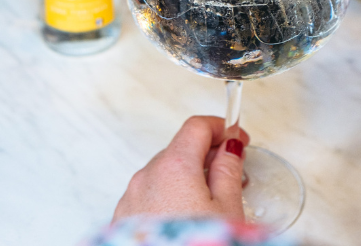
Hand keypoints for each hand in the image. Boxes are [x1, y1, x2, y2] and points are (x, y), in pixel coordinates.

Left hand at [112, 115, 247, 223]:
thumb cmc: (196, 244)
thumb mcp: (226, 205)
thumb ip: (228, 169)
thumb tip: (229, 149)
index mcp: (174, 165)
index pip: (197, 126)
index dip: (222, 127)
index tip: (239, 139)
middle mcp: (146, 176)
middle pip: (180, 148)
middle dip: (207, 155)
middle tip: (232, 174)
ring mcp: (130, 198)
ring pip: (163, 172)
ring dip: (187, 176)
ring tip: (209, 203)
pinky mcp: (122, 218)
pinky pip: (148, 194)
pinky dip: (168, 195)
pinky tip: (185, 217)